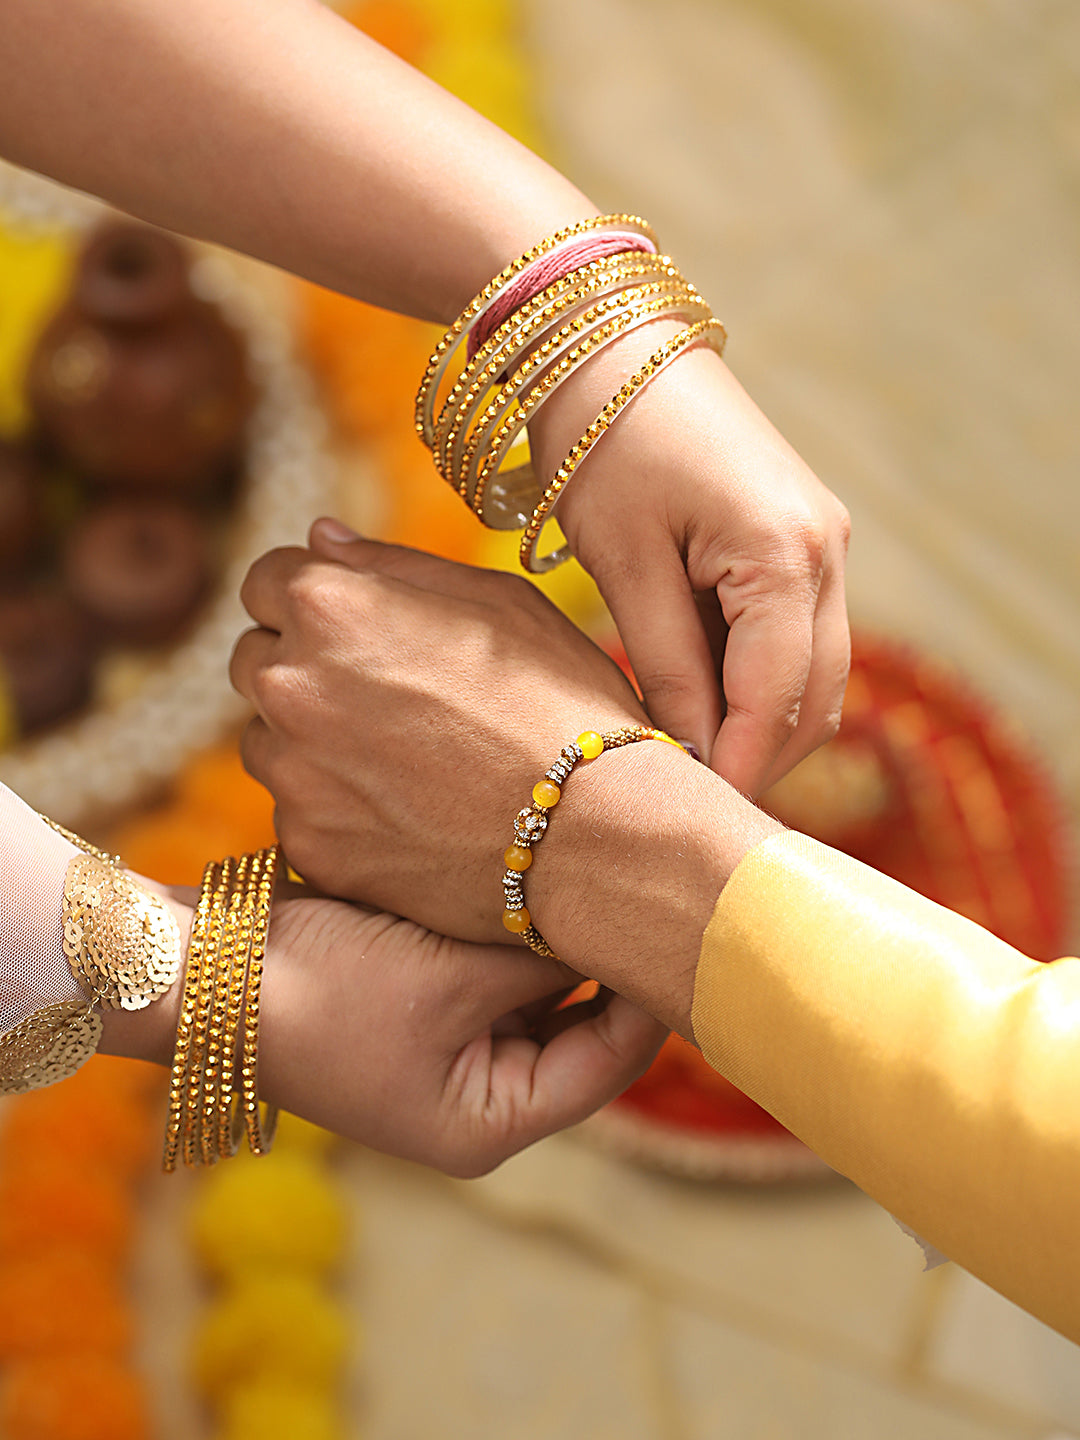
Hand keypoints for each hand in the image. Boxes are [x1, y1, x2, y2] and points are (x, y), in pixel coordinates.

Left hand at [231, 530, 780, 1036]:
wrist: (595, 832)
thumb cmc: (560, 702)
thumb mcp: (497, 601)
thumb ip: (392, 564)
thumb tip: (320, 540)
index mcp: (330, 604)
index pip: (264, 580)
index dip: (312, 601)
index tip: (356, 628)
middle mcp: (291, 684)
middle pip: (254, 659)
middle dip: (303, 668)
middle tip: (385, 697)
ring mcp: (294, 772)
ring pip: (268, 742)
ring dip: (312, 743)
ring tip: (403, 760)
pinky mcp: (308, 845)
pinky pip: (300, 813)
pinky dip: (337, 810)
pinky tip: (408, 813)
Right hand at [260, 892, 665, 1174]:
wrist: (208, 971)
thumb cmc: (327, 993)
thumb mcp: (452, 980)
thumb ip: (543, 960)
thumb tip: (622, 927)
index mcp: (489, 1122)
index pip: (606, 1065)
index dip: (652, 1001)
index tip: (688, 934)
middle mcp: (476, 1094)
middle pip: (576, 1028)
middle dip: (603, 964)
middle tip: (653, 893)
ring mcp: (445, 1048)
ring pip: (535, 992)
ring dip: (555, 940)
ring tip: (602, 876)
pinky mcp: (419, 1001)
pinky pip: (489, 968)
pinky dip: (511, 932)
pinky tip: (536, 878)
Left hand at [527, 327, 850, 796]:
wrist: (611, 342)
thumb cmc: (601, 439)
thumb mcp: (624, 562)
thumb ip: (666, 663)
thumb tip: (689, 751)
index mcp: (786, 554)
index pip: (775, 698)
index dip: (735, 766)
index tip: (688, 817)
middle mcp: (826, 551)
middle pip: (815, 696)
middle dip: (758, 757)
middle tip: (688, 804)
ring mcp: (821, 543)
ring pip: (812, 672)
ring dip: (760, 722)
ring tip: (687, 761)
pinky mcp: (798, 539)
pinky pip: (793, 634)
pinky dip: (755, 679)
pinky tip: (699, 702)